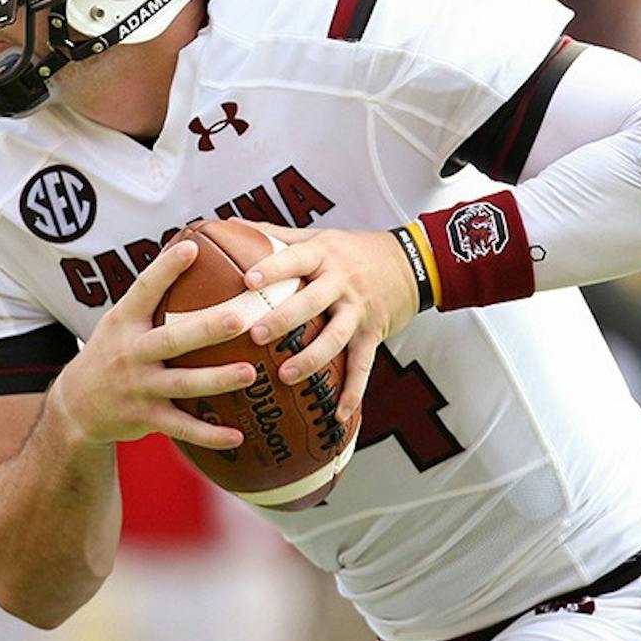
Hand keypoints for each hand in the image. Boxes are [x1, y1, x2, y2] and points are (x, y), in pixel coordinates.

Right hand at [51, 240, 254, 451]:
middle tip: (239, 318)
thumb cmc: (112, 352)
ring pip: (182, 384)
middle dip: (205, 330)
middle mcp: (130, 353)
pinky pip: (182, 428)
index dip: (166, 268)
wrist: (76, 406)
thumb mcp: (120, 321)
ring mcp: (138, 388)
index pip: (144, 289)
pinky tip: (238, 436)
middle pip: (171, 339)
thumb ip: (152, 295)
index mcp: (124, 322)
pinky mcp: (145, 419)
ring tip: (250, 373)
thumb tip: (193, 248)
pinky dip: (210, 434)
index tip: (193, 247)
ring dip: (217, 379)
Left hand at [241, 225, 418, 421]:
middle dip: (285, 319)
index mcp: (323, 256)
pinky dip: (352, 392)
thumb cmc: (353, 250)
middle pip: (312, 301)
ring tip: (285, 375)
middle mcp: (341, 283)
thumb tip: (229, 225)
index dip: (272, 268)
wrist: (411, 262)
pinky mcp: (372, 334)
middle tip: (256, 334)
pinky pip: (363, 366)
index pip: (296, 259)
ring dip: (311, 358)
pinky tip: (337, 414)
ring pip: (335, 337)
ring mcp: (358, 311)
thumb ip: (274, 235)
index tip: (247, 280)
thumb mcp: (317, 237)